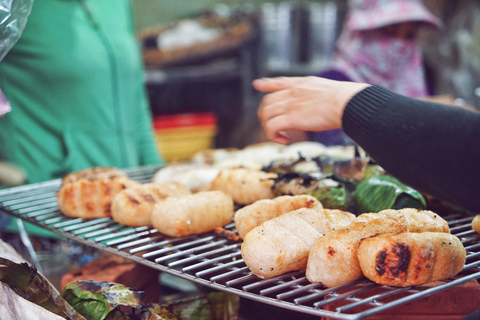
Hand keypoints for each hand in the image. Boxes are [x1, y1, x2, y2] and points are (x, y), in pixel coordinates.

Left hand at [254, 76, 369, 144]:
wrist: (348, 103)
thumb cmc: (348, 101)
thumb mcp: (332, 91)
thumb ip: (322, 96)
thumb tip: (333, 105)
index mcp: (302, 84)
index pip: (280, 82)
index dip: (267, 84)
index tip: (257, 85)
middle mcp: (293, 92)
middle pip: (267, 102)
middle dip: (266, 116)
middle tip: (276, 129)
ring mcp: (290, 104)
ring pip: (265, 115)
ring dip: (269, 128)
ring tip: (280, 137)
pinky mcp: (290, 117)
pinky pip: (271, 127)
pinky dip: (273, 136)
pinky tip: (285, 141)